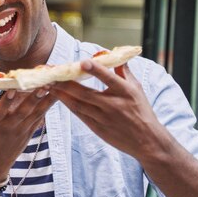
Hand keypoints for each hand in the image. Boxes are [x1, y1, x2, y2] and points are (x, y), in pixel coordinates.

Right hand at [0, 79, 54, 181]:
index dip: (6, 101)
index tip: (14, 89)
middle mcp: (7, 126)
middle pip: (22, 111)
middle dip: (33, 98)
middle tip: (43, 84)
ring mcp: (21, 130)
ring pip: (35, 113)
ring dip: (45, 100)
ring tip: (54, 85)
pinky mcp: (30, 132)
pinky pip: (40, 117)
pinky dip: (48, 106)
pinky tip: (56, 94)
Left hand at [48, 60, 165, 161]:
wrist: (147, 141)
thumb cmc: (142, 111)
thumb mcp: (137, 88)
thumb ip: (123, 71)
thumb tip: (115, 55)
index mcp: (125, 92)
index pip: (109, 78)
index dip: (96, 70)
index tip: (83, 61)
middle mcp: (114, 105)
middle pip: (86, 93)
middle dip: (67, 83)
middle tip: (53, 74)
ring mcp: (104, 118)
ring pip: (79, 104)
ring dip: (63, 94)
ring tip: (50, 85)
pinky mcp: (98, 128)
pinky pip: (80, 115)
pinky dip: (69, 105)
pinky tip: (60, 97)